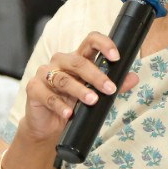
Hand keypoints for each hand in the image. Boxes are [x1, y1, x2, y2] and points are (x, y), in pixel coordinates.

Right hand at [19, 32, 139, 144]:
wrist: (49, 127)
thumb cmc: (72, 104)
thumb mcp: (95, 95)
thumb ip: (113, 85)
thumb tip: (133, 78)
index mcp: (77, 59)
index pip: (90, 41)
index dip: (104, 44)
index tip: (116, 57)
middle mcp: (60, 62)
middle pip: (78, 62)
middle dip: (96, 76)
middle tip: (110, 88)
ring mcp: (45, 74)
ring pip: (63, 79)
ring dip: (80, 91)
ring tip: (92, 101)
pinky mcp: (33, 89)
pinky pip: (47, 96)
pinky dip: (59, 106)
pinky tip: (69, 113)